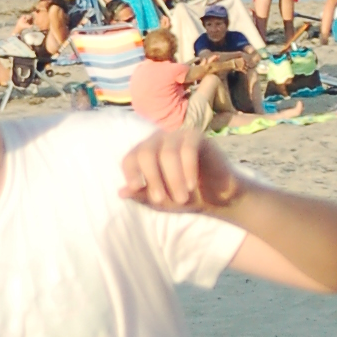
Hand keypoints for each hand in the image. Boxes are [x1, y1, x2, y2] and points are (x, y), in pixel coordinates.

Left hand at [120, 128, 240, 214]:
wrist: (215, 197)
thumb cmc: (184, 196)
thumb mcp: (160, 200)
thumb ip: (142, 195)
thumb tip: (121, 192)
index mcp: (145, 153)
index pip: (130, 158)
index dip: (130, 172)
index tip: (136, 188)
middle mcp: (158, 140)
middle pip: (146, 153)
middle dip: (152, 178)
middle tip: (160, 200)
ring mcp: (178, 136)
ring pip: (168, 153)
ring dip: (173, 179)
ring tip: (181, 199)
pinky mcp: (197, 137)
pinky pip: (188, 149)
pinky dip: (188, 169)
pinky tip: (191, 185)